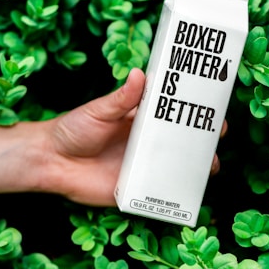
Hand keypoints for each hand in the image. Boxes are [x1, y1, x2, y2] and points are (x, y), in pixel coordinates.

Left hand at [45, 68, 223, 205]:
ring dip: (198, 167)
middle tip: (217, 136)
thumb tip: (139, 75)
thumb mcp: (98, 110)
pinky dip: (177, 192)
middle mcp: (149, 143)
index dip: (197, 112)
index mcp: (144, 120)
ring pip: (180, 168)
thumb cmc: (74, 129)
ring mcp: (145, 166)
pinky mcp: (137, 188)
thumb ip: (120, 98)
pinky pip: (162, 192)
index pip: (177, 114)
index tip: (214, 108)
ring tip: (210, 166)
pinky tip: (190, 191)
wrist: (51, 162)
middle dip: (206, 140)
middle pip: (185, 142)